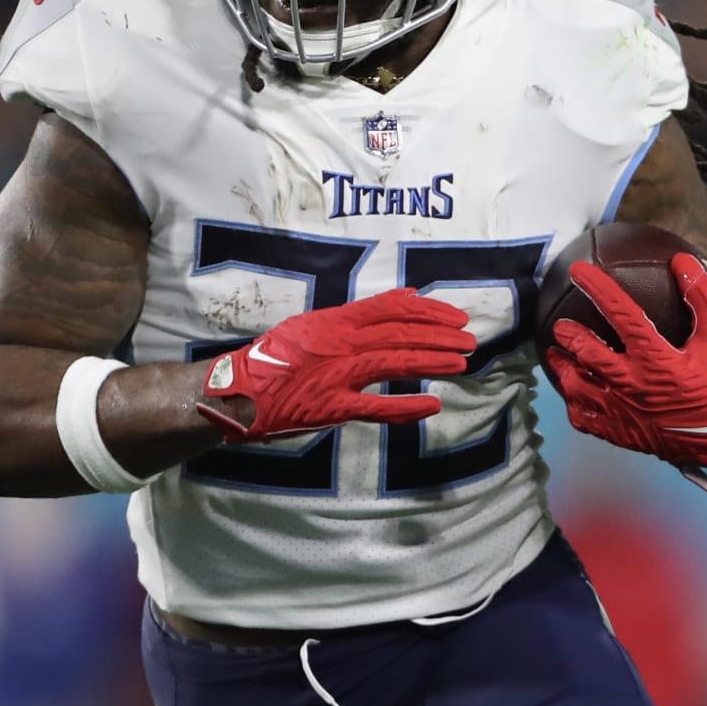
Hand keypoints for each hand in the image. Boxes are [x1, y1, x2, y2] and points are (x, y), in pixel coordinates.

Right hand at [196, 289, 476, 441]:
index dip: (427, 311)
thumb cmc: (274, 358)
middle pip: (399, 334)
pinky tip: (431, 404)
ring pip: (393, 363)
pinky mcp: (330, 407)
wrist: (237, 391)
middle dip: (438, 336)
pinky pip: (374, 407)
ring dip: (431, 362)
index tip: (455, 316)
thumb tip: (404, 298)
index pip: (390, 309)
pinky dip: (404, 406)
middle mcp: (339, 343)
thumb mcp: (312, 324)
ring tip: (461, 363)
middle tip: (469, 339)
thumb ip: (356, 315)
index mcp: (335, 321)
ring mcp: (336, 375)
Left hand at [545, 255, 706, 479]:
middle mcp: (634, 384)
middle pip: (588, 353)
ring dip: (562, 368)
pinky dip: (573, 403)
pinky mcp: (618, 433)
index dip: (598, 288)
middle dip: (569, 335)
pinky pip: (583, 418)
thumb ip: (701, 298)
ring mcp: (623, 411)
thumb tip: (683, 262)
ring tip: (555, 355)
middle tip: (560, 325)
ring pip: (577, 387)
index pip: (621, 314)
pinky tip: (571, 392)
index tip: (578, 270)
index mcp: (657, 359)